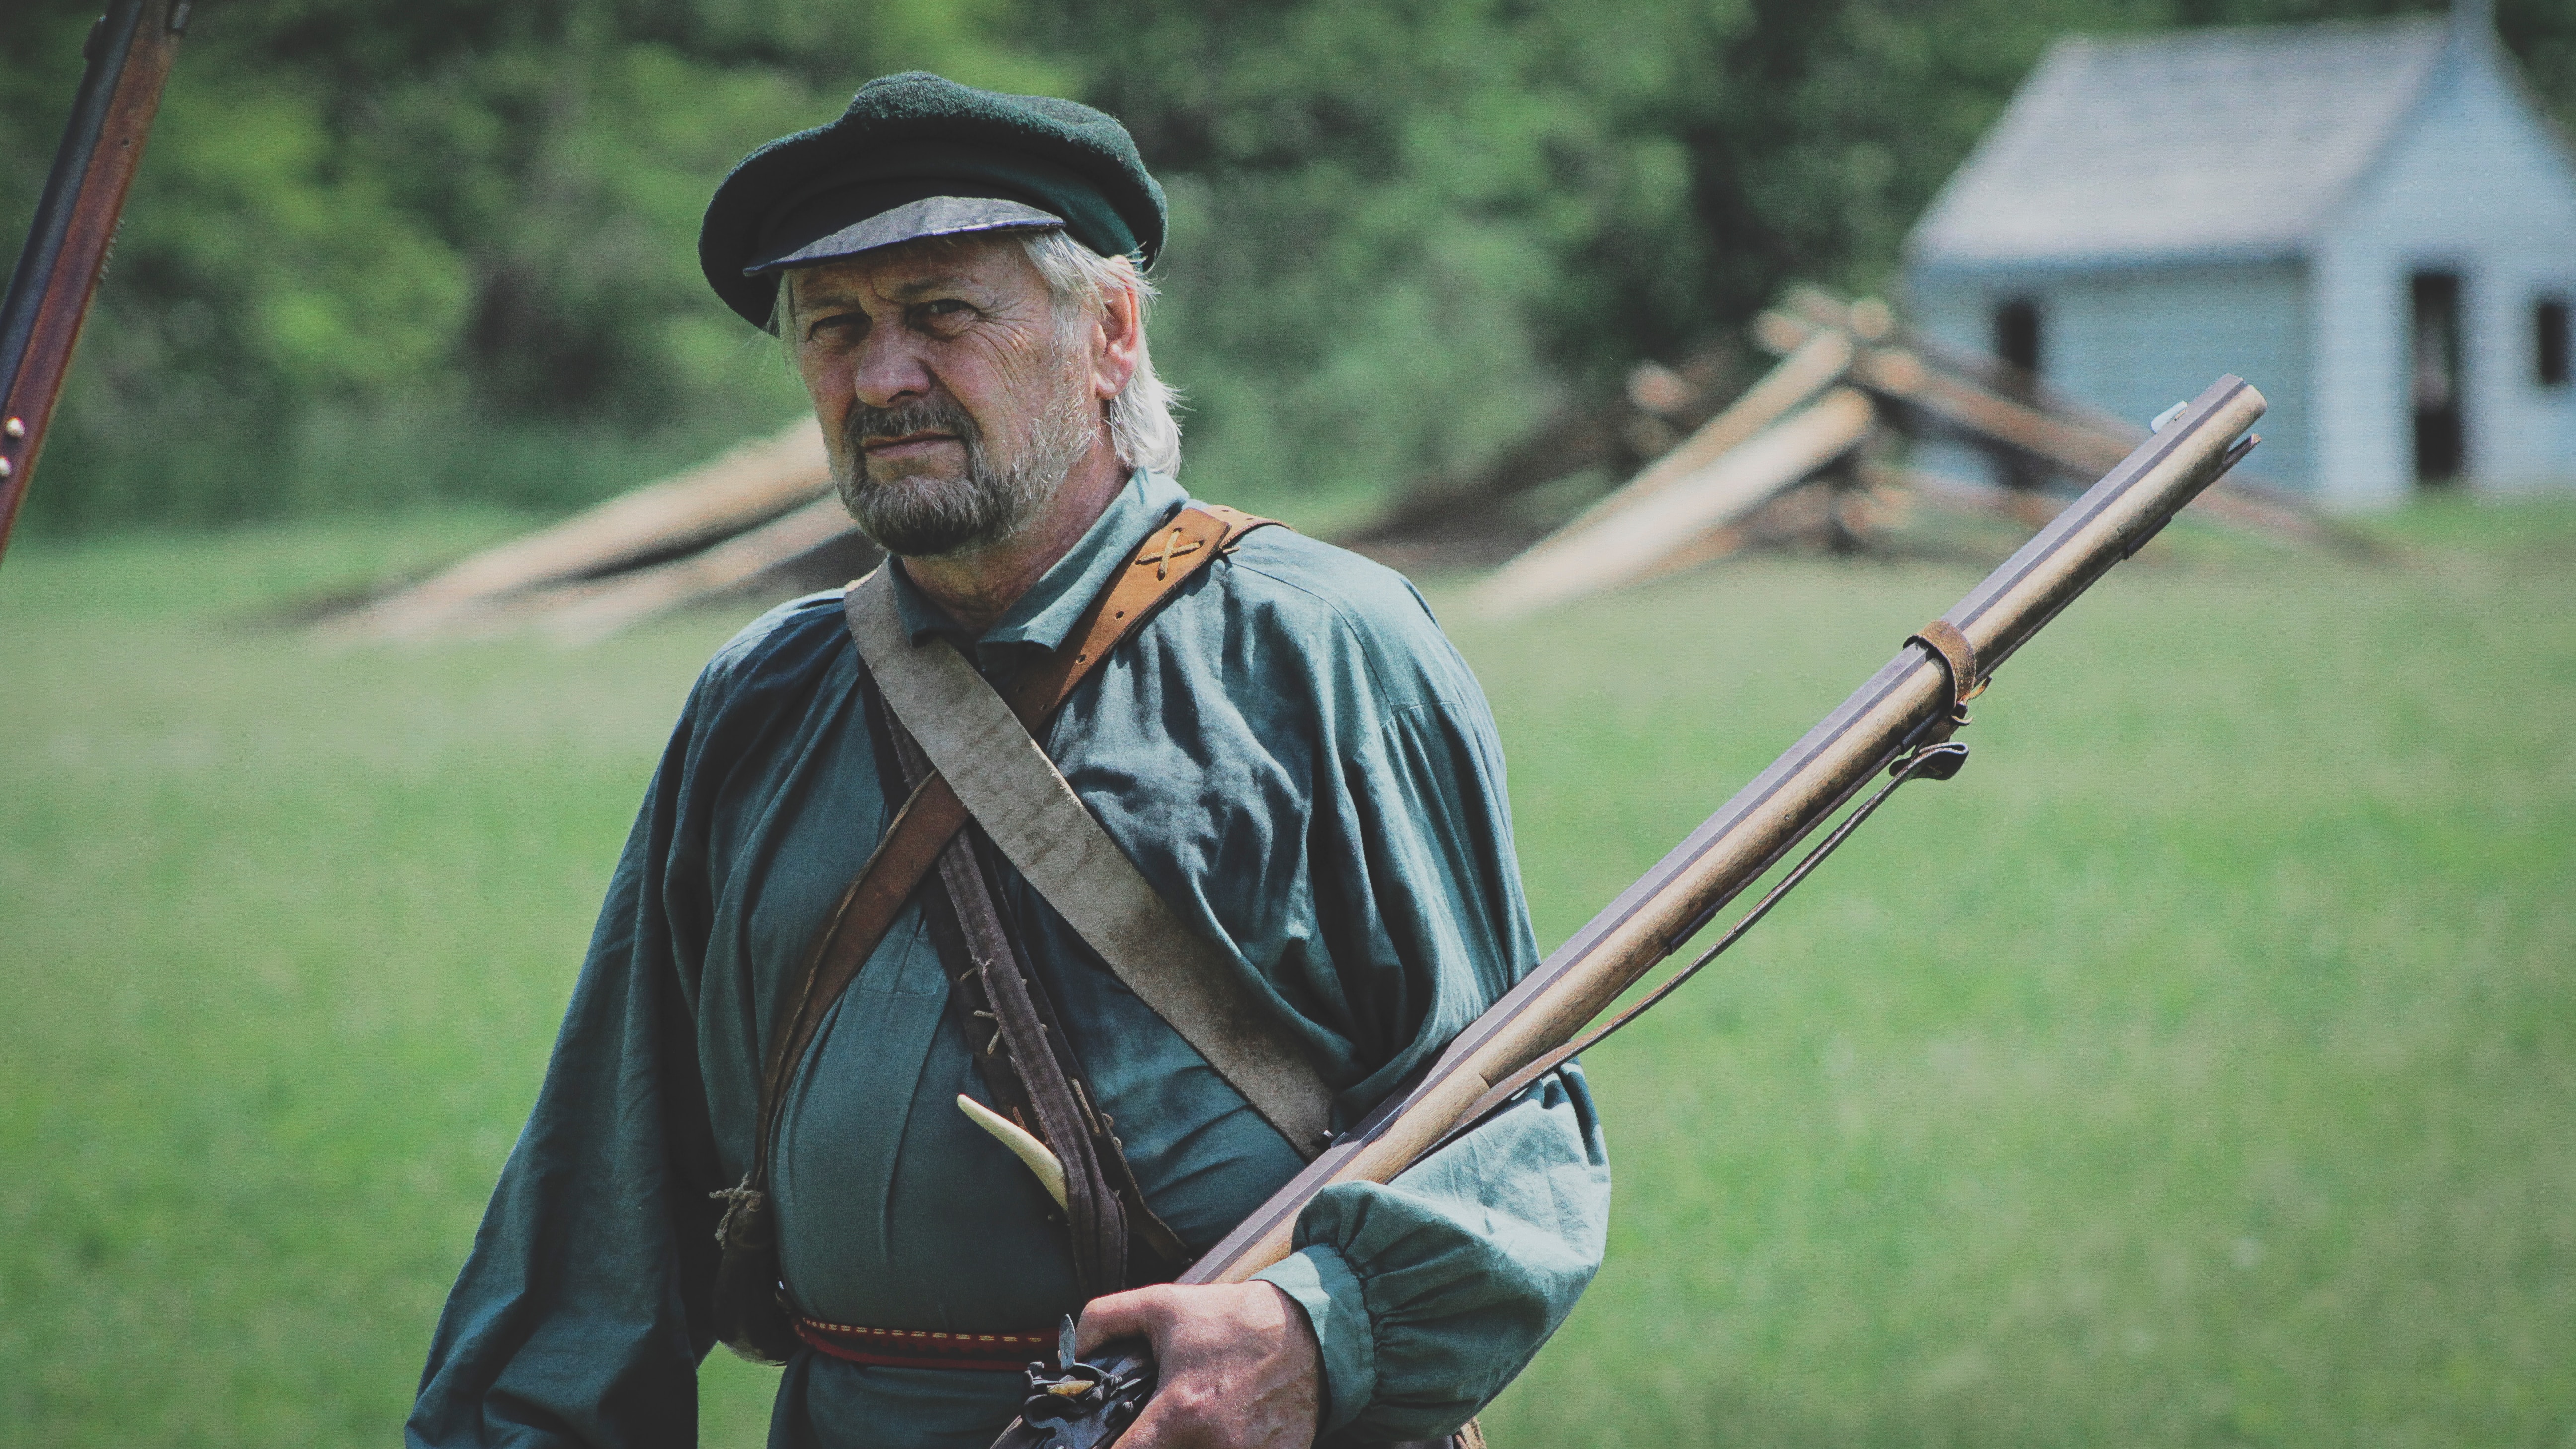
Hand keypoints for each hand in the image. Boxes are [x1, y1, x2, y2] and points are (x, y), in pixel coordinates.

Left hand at [1075, 1281, 1321, 1448]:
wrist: (1312, 1329)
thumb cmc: (1237, 1319)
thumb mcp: (1163, 1303)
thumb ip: (1106, 1320)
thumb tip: (1074, 1356)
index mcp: (1181, 1412)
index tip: (1108, 1441)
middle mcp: (1215, 1445)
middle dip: (1154, 1443)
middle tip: (1157, 1425)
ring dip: (1188, 1445)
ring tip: (1195, 1421)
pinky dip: (1227, 1446)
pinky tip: (1229, 1428)